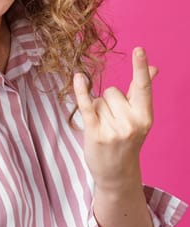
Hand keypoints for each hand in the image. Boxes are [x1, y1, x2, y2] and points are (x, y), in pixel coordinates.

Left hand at [73, 47, 158, 191]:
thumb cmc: (127, 141)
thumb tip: (153, 68)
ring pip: (98, 100)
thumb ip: (142, 92)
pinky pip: (86, 106)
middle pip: (112, 92)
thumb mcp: (139, 118)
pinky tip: (77, 77)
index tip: (139, 49)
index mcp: (145, 116)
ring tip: (104, 128)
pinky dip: (81, 91)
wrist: (117, 173)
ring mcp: (113, 129)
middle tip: (113, 122)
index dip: (140, 67)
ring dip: (97, 110)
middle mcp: (131, 122)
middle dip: (109, 102)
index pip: (142, 87)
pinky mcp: (95, 133)